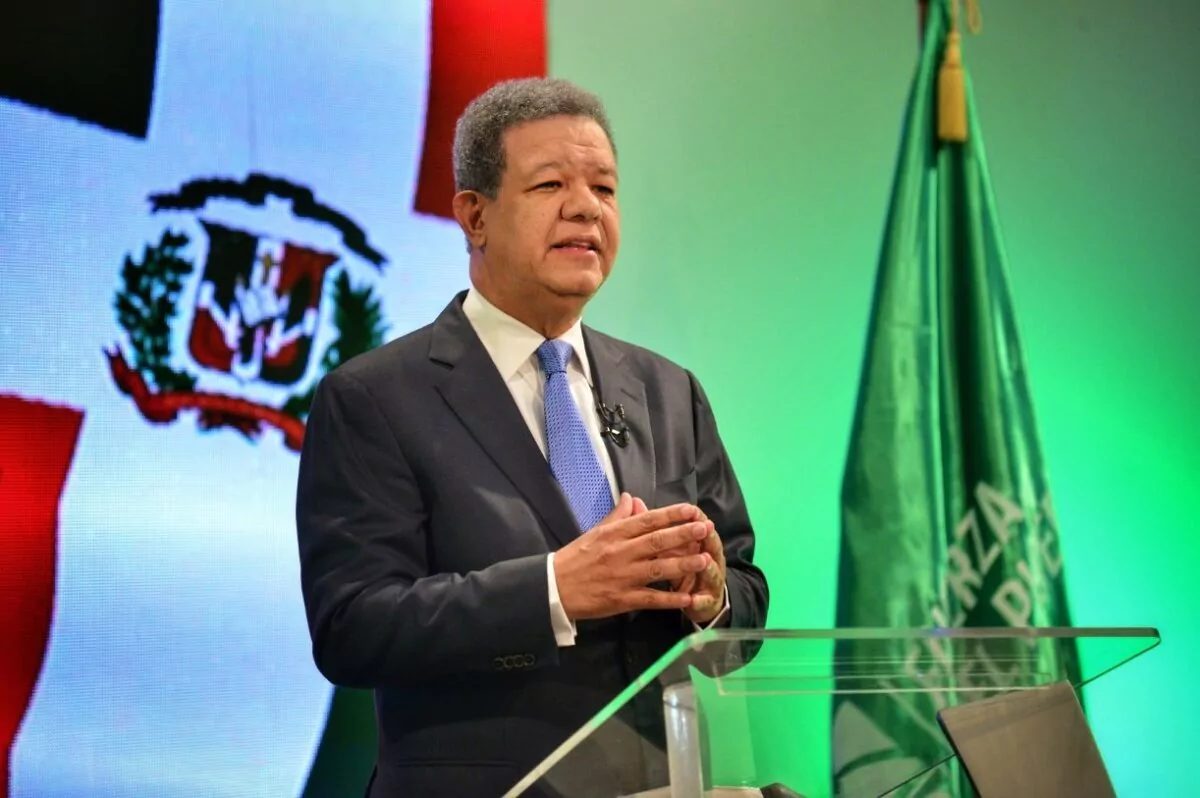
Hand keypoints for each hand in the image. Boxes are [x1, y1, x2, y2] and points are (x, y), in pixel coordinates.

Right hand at [554, 494, 714, 620]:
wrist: (554, 587)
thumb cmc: (576, 558)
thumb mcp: (595, 532)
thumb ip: (617, 516)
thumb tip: (632, 497)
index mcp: (614, 534)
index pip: (647, 520)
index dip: (671, 514)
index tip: (692, 510)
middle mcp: (620, 553)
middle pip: (656, 542)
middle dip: (683, 535)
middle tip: (705, 528)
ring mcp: (623, 577)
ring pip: (657, 569)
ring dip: (683, 565)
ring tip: (705, 560)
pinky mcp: (622, 599)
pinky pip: (651, 599)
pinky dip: (670, 599)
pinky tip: (689, 598)